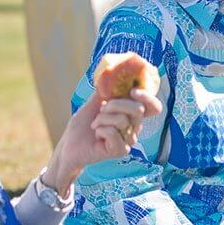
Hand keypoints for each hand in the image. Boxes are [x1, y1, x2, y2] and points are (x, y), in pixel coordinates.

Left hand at [44, 88, 160, 190]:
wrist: (70, 145)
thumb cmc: (83, 125)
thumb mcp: (94, 102)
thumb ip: (107, 91)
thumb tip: (113, 74)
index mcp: (131, 114)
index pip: (153, 107)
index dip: (148, 97)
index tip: (133, 91)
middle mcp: (134, 127)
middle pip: (138, 109)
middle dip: (115, 104)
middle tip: (101, 109)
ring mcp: (128, 140)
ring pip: (122, 120)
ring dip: (102, 119)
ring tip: (95, 125)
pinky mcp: (120, 151)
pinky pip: (113, 133)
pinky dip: (100, 130)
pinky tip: (96, 135)